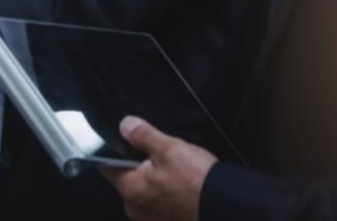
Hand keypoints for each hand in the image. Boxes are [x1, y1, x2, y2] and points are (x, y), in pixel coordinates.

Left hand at [100, 116, 216, 220]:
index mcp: (130, 190)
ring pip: (146, 193)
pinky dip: (167, 195)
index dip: (111, 152)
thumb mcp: (169, 149)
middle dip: (138, 167)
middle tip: (156, 154)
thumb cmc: (196, 179)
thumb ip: (142, 135)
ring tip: (173, 169)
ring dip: (155, 182)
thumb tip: (124, 125)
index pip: (107, 167)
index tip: (121, 141)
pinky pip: (160, 204)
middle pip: (127, 180)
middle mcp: (136, 209)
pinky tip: (181, 185)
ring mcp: (153, 220)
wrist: (229, 207)